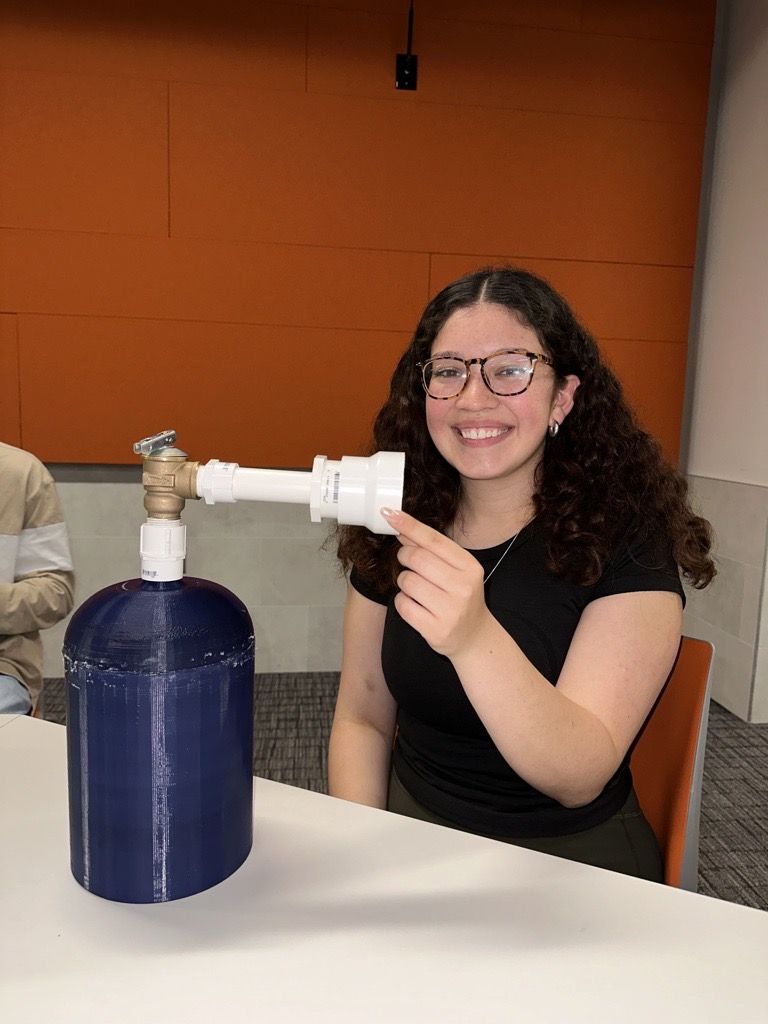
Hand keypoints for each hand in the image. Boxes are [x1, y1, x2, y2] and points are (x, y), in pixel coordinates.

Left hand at [381, 508, 489, 658]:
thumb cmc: (460, 598)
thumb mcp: (457, 571)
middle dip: (404, 556)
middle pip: (417, 558)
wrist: (474, 636)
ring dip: (404, 582)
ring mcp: (450, 610)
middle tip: (407, 561)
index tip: (390, 515)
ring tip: (417, 589)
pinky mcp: (435, 629)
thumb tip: (403, 530)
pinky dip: (403, 601)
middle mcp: (463, 587)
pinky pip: (402, 604)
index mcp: (470, 567)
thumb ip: (433, 551)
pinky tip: (416, 605)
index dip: (409, 526)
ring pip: (407, 581)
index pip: (434, 540)